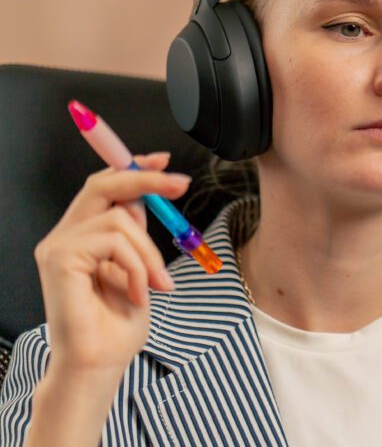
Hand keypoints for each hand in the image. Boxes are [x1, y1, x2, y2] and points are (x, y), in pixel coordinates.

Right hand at [33, 152, 188, 376]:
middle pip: (103, 184)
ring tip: (156, 284)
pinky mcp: (60, 258)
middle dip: (146, 179)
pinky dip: (137, 266)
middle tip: (180, 185)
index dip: (133, 168)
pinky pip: (114, 241)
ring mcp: (58, 246)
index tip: (164, 162)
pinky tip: (137, 293)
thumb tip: (147, 200)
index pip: (103, 187)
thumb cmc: (117, 325)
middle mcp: (64, 236)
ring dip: (149, 252)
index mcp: (81, 236)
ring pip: (120, 218)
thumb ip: (134, 235)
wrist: (99, 363)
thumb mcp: (137, 268)